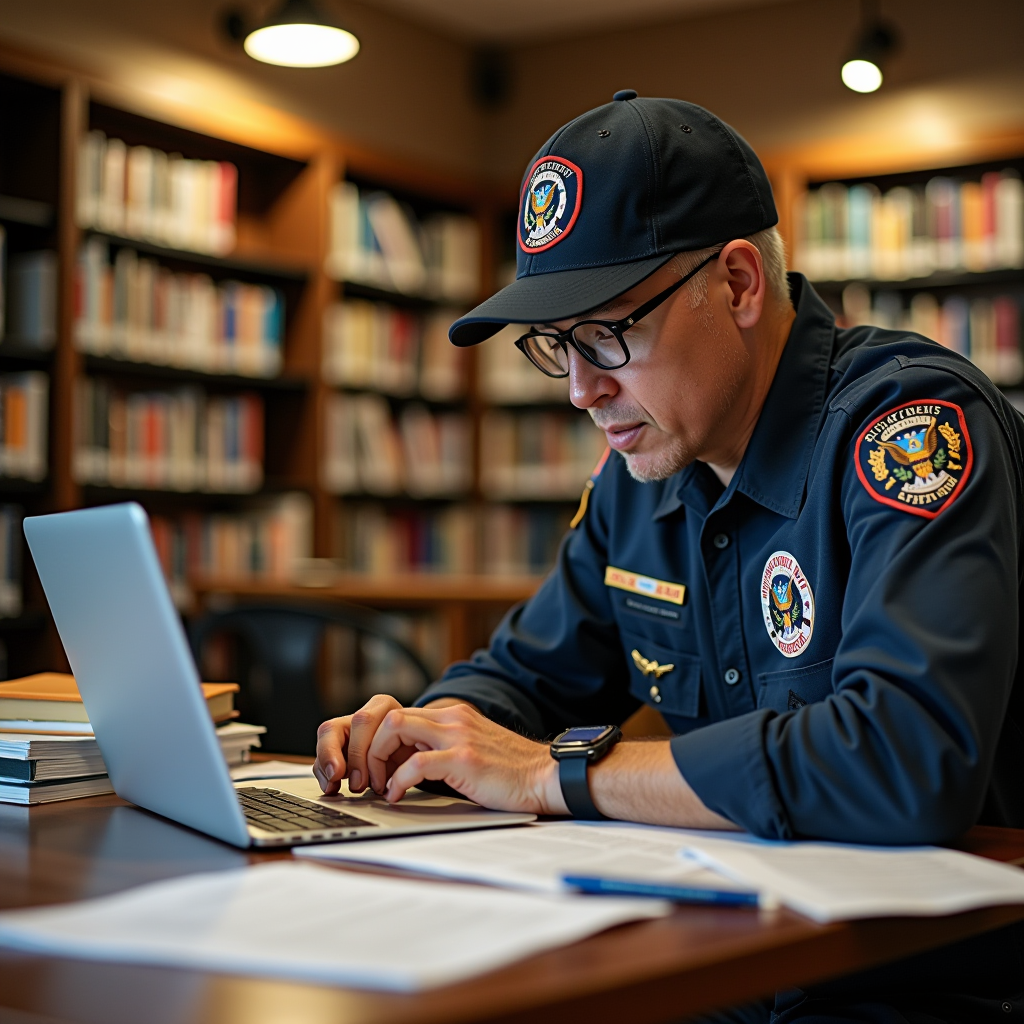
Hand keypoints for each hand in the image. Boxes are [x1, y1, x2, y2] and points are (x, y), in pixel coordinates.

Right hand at [314, 693, 411, 794]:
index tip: (360, 780)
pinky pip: (323, 754)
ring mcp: (348, 727)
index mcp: (384, 708)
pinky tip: (331, 787)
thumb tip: (397, 780)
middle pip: (335, 727)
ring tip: (331, 786)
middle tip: (338, 779)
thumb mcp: (417, 750)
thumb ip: (407, 759)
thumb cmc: (416, 748)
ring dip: (324, 765)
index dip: (358, 752)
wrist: (416, 750)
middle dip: (333, 756)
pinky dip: (323, 772)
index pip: (363, 722)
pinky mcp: (339, 744)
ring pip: (325, 737)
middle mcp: (363, 715)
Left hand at [368, 702, 566, 813]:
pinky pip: (414, 765)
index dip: (379, 742)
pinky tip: (398, 796)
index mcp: (453, 715)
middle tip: (368, 778)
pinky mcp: (463, 759)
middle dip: (368, 748)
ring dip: (377, 759)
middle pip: (389, 717)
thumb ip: (443, 746)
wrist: (545, 776)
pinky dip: (397, 782)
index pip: (399, 715)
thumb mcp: (471, 747)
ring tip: (379, 785)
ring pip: (395, 729)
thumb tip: (407, 763)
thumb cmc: (510, 770)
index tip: (376, 768)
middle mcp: (452, 718)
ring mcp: (457, 736)